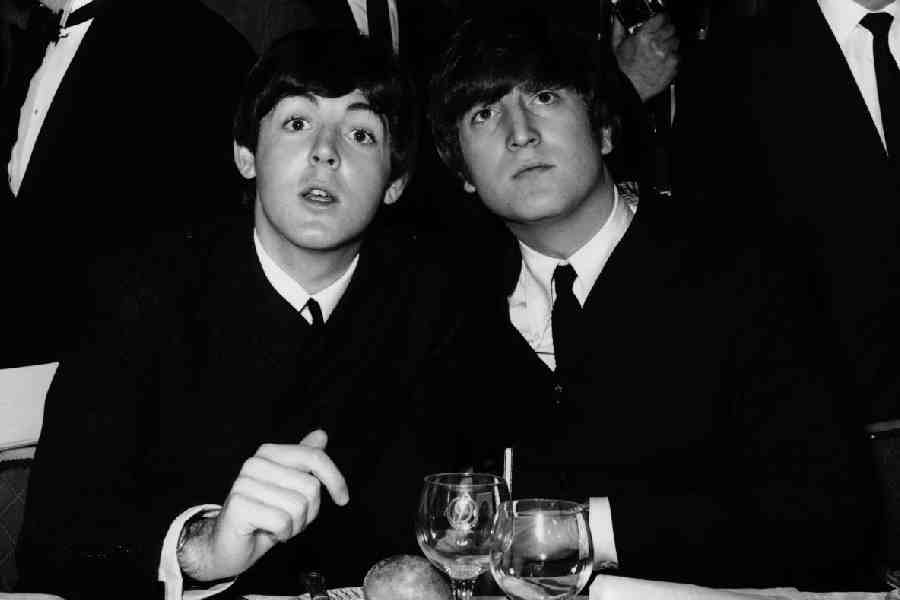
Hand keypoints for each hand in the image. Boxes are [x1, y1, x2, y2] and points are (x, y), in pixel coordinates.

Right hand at [178, 430, 348, 581]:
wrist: (228, 545)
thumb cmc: (264, 515)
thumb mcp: (291, 487)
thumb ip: (304, 461)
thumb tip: (321, 434)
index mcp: (269, 453)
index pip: (315, 457)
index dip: (335, 479)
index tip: (343, 499)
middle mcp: (255, 463)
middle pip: (310, 487)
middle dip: (309, 512)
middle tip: (290, 519)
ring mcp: (243, 483)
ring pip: (299, 506)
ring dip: (296, 525)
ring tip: (278, 526)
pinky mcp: (238, 505)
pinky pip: (283, 521)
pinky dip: (283, 534)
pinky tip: (267, 532)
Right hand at [612, 12, 679, 101]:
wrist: (629, 89)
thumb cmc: (623, 70)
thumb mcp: (616, 47)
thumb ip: (618, 29)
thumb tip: (618, 20)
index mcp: (643, 37)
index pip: (662, 18)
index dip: (661, 19)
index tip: (660, 22)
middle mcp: (656, 44)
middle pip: (671, 28)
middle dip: (666, 32)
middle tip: (659, 38)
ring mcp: (666, 55)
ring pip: (676, 41)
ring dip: (670, 44)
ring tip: (660, 51)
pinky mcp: (672, 65)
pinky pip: (678, 56)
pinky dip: (672, 58)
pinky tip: (662, 61)